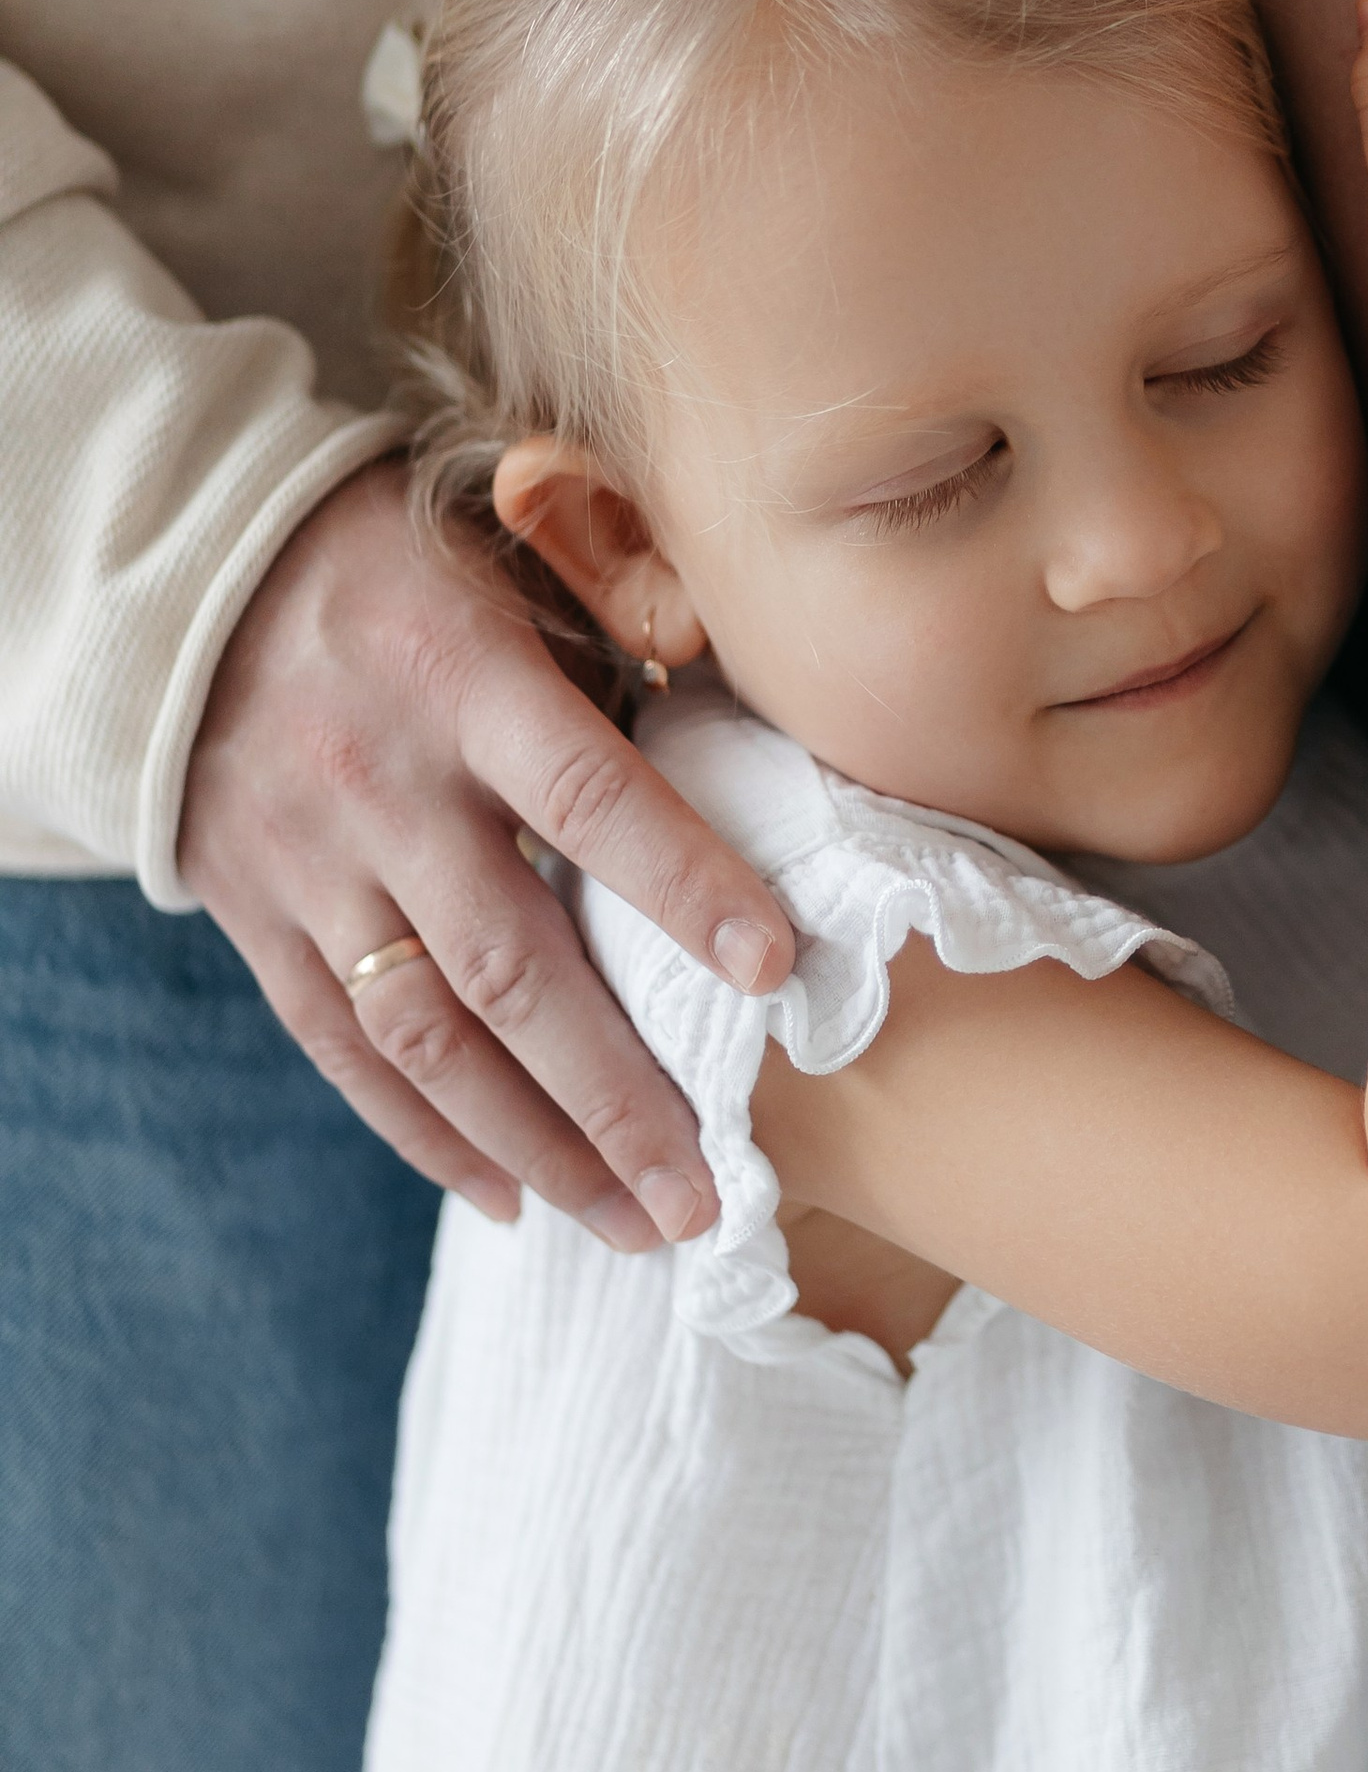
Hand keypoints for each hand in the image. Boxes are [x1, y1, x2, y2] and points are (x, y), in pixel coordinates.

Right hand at [179, 461, 788, 1240]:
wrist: (188, 570)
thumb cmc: (401, 559)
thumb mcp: (510, 545)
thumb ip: (622, 628)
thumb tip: (756, 716)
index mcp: (460, 675)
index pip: (589, 795)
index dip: (684, 883)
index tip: (776, 972)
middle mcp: (380, 783)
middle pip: (508, 965)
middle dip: (614, 1096)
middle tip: (708, 1197)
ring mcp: (306, 862)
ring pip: (426, 1037)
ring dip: (537, 1146)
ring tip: (635, 1226)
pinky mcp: (254, 915)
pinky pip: (342, 1050)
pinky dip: (427, 1135)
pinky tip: (516, 1197)